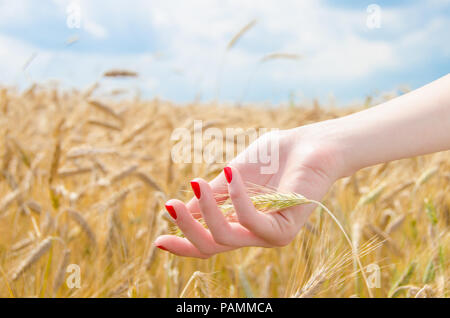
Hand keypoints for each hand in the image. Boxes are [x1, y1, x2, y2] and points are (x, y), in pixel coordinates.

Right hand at [154, 123, 343, 257]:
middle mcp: (254, 235)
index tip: (158, 240)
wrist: (311, 144)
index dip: (182, 243)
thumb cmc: (273, 158)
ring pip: (226, 237)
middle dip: (186, 228)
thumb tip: (179, 210)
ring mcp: (270, 236)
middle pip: (211, 246)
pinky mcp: (285, 229)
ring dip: (207, 211)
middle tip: (168, 205)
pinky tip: (231, 174)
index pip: (208, 243)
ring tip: (196, 183)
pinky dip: (237, 199)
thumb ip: (210, 195)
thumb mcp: (231, 177)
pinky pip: (252, 222)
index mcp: (240, 223)